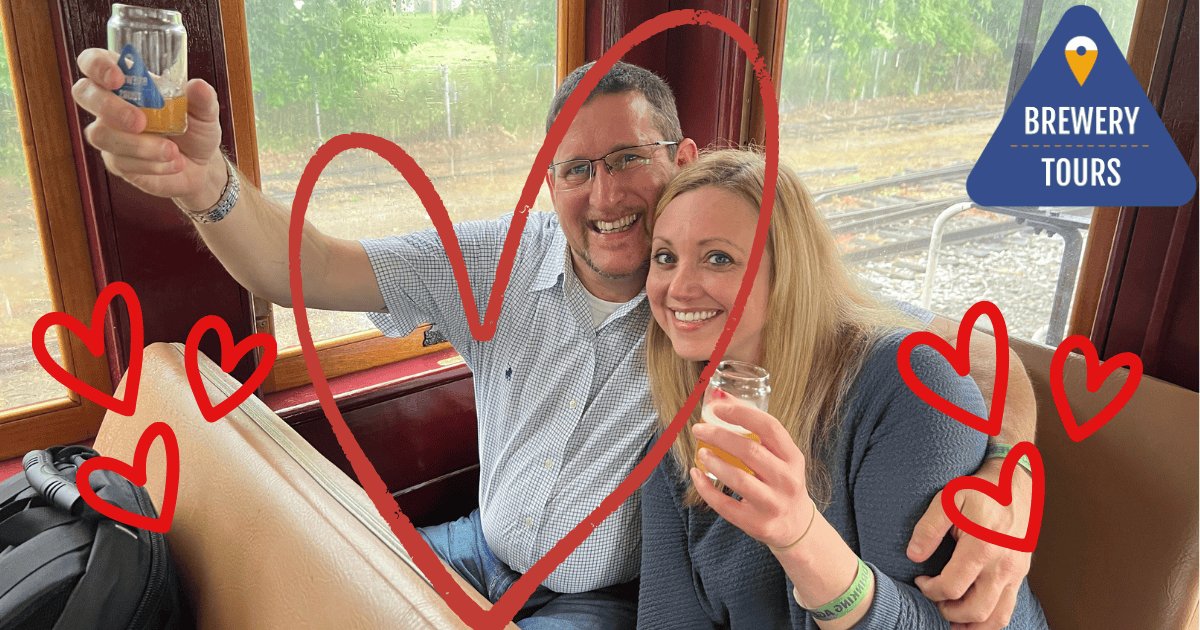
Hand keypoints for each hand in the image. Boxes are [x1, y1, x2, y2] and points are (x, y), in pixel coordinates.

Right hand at [71, 48, 225, 208]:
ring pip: (101, 134)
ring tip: (172, 150)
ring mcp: (109, 133)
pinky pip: (121, 161)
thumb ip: (203, 99)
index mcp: (128, 80)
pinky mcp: (116, 162)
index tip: (118, 78)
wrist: (201, 165)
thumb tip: (199, 86)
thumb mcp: (206, 112)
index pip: (93, 61)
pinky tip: (175, 163)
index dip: (97, 65)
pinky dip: (151, 164)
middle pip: (83, 93)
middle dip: (108, 106)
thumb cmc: (196, 129)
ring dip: (138, 145)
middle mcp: (110, 104)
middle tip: (140, 121)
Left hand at [689, 403, 814, 548]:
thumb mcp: (781, 457)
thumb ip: (757, 431)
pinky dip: (706, 488)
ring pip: (738, 479)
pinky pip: (725, 505)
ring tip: (701, 452)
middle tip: (699, 428)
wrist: (795, 525)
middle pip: (749, 451)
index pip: (769, 427)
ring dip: (714, 462)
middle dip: (719, 435)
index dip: (741, 413)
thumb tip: (721, 398)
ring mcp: (773, 504)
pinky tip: (696, 475)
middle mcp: (787, 480)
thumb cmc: (781, 481)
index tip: (717, 407)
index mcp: (793, 458)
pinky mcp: (756, 524)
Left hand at [906, 457, 1032, 628]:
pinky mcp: (1020, 574)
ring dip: (971, 625)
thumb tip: (913, 556)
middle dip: (948, 612)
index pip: (952, 587)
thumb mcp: (947, 500)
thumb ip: (928, 528)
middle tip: (934, 599)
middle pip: (975, 610)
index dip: (930, 590)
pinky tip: (970, 614)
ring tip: (951, 617)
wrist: (1015, 483)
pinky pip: (1008, 608)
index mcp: (982, 548)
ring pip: (996, 618)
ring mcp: (1015, 573)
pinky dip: (989, 619)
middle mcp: (1003, 566)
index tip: (920, 580)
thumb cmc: (980, 490)